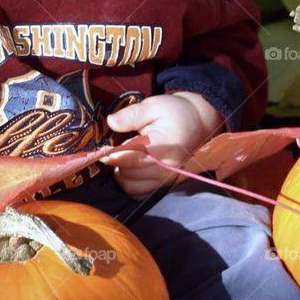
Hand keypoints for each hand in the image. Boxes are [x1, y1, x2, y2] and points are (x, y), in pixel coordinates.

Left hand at [100, 91, 223, 196]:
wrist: (198, 123)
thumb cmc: (174, 113)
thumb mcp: (153, 106)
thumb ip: (131, 114)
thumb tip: (111, 122)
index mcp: (163, 146)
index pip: (132, 157)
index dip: (112, 155)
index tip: (100, 149)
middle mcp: (167, 167)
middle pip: (129, 173)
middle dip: (115, 162)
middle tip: (110, 149)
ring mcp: (167, 179)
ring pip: (132, 187)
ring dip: (121, 174)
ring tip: (121, 158)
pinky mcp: (166, 185)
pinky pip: (141, 193)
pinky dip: (131, 184)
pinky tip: (130, 169)